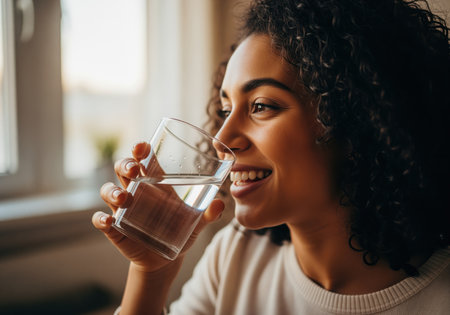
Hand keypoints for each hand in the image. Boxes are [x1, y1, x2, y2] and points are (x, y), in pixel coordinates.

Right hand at [92, 141, 224, 271]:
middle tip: (134, 170)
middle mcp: (136, 191)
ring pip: (109, 191)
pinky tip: (108, 221)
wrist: (165, 258)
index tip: (142, 146)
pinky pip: (101, 221)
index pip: (144, 159)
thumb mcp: (195, 222)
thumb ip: (208, 213)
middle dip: (125, 165)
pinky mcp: (115, 228)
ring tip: (124, 199)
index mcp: (155, 183)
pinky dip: (101, 220)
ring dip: (113, 191)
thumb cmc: (179, 231)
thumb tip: (221, 203)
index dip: (140, 149)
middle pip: (123, 169)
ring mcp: (123, 209)